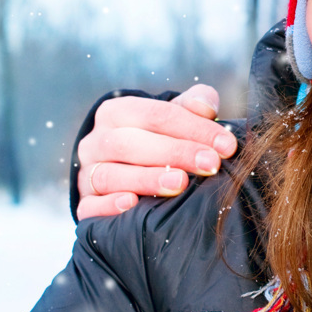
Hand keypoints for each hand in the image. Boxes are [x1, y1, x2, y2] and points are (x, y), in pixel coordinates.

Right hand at [75, 84, 237, 219]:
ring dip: (147, 179)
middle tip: (210, 165)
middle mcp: (96, 141)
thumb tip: (207, 108)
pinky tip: (132, 204)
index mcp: (117, 112)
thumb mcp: (176, 116)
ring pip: (109, 175)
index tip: (226, 145)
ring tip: (180, 184)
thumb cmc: (160, 138)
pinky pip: (90, 206)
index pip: (156, 115)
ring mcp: (87, 174)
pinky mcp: (85, 204)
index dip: (194, 129)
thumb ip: (194, 105)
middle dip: (175, 153)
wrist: (126, 167)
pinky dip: (109, 206)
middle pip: (130, 144)